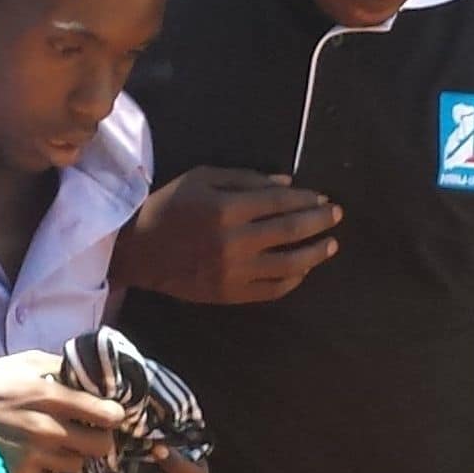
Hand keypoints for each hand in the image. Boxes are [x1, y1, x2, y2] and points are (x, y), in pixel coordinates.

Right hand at [0, 351, 124, 472]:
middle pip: (100, 446)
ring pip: (78, 465)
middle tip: (89, 431)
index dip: (114, 414)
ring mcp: (34, 455)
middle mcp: (48, 429)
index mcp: (51, 395)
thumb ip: (58, 366)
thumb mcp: (21, 362)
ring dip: (74, 456)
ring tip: (61, 444)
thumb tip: (87, 373)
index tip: (109, 413)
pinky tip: (41, 459)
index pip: (105, 413)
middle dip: (100, 438)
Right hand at [110, 166, 340, 303]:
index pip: (279, 202)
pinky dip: (292, 280)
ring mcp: (233, 272)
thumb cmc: (169, 207)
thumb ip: (245, 179)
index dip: (307, 200)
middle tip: (336, 216)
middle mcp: (234, 242)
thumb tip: (287, 184)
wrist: (138, 250)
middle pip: (289, 231)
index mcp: (227, 209)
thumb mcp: (201, 178)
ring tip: (330, 245)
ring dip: (314, 253)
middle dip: (318, 222)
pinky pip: (271, 290)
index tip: (323, 198)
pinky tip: (302, 270)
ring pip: (287, 264)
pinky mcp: (229, 294)